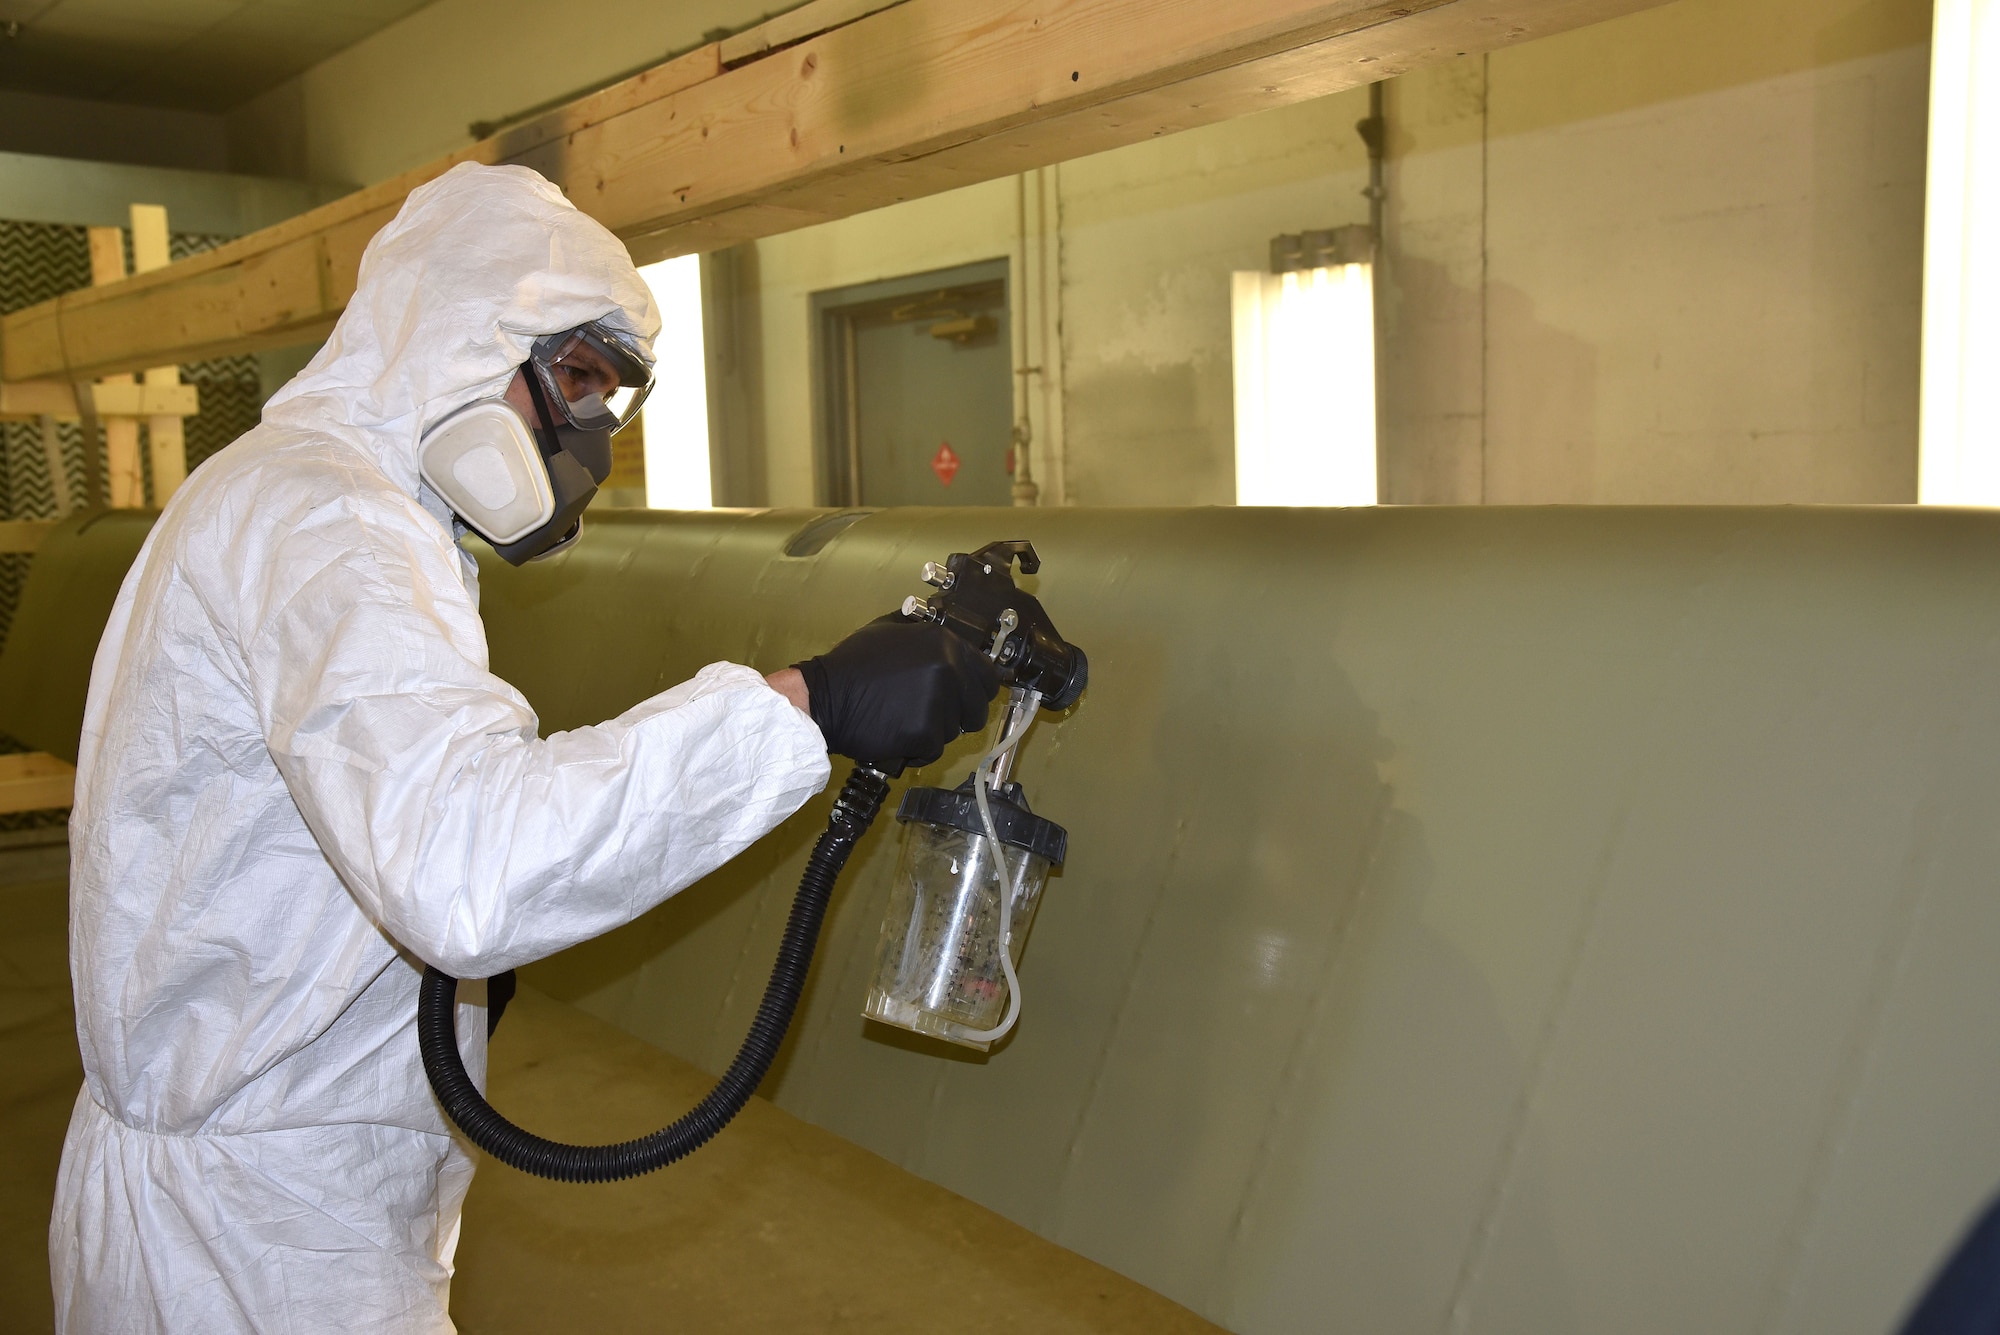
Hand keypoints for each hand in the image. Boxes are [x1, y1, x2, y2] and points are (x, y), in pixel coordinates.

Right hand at [793, 616, 999, 767]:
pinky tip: (897, 735)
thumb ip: (923, 636)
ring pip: (955, 729)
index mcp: (945, 644)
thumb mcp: (890, 631)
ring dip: (935, 730)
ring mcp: (939, 703)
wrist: (825, 698)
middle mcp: (949, 670)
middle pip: (978, 706)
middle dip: (960, 714)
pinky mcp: (926, 733)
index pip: (988, 674)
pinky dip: (918, 749)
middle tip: (933, 714)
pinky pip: (934, 749)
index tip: (967, 696)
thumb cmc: (853, 666)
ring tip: (905, 719)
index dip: (976, 688)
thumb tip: (943, 639)